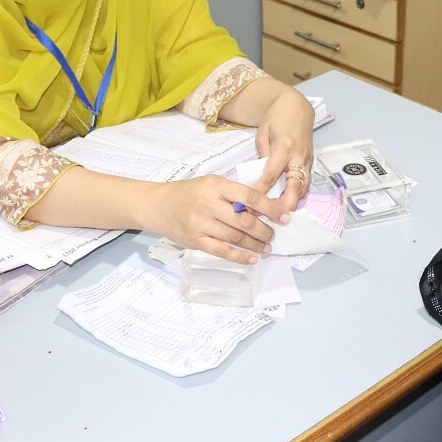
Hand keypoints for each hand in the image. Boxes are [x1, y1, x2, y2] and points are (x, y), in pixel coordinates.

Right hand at [146, 175, 281, 263]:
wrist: (157, 205)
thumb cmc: (188, 193)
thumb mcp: (211, 183)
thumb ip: (233, 193)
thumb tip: (263, 206)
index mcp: (216, 185)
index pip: (249, 196)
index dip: (270, 208)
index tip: (284, 216)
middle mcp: (208, 204)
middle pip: (245, 221)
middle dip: (265, 231)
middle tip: (273, 235)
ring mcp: (201, 224)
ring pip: (235, 238)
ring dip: (256, 245)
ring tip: (267, 247)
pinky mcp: (195, 241)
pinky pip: (222, 251)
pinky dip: (240, 256)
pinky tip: (252, 258)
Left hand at [252, 88, 315, 212]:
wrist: (296, 107)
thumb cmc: (275, 119)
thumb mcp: (262, 135)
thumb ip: (262, 156)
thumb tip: (260, 178)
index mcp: (284, 147)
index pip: (271, 175)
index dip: (261, 192)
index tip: (250, 205)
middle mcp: (299, 156)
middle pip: (295, 187)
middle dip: (285, 205)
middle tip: (273, 219)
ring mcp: (308, 160)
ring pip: (303, 188)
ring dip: (292, 203)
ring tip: (278, 215)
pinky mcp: (311, 163)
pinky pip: (306, 183)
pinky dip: (297, 195)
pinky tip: (287, 203)